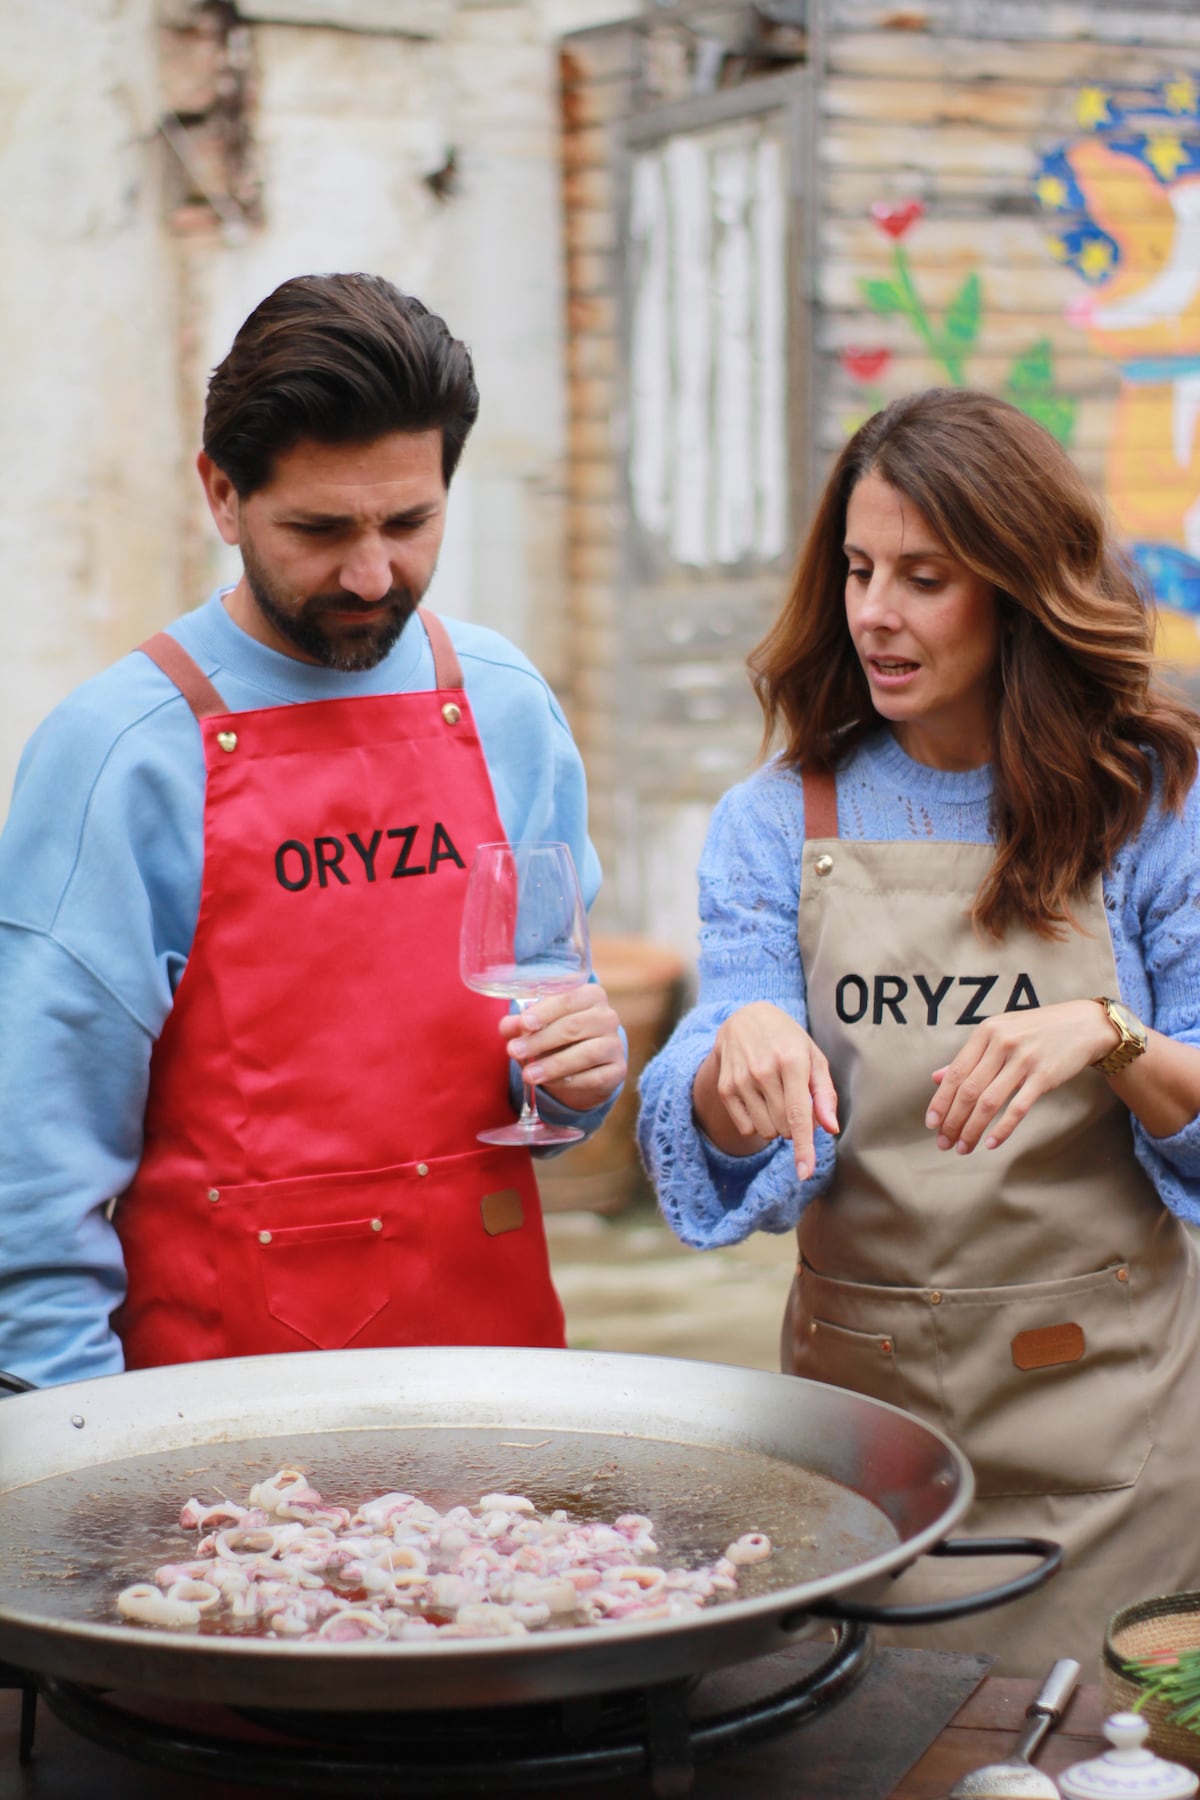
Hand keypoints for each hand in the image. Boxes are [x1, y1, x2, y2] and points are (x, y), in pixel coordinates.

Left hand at [501, 982, 625, 1112]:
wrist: (584, 1067)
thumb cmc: (557, 1037)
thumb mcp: (537, 1026)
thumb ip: (521, 1024)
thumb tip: (508, 1026)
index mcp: (590, 996)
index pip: (568, 999)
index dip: (545, 1011)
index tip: (524, 1024)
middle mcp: (607, 1017)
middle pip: (574, 1026)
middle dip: (541, 1040)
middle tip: (514, 1051)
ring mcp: (615, 1045)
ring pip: (586, 1053)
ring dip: (554, 1065)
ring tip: (528, 1075)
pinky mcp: (617, 1071)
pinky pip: (594, 1077)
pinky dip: (569, 1082)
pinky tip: (550, 1084)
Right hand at [693, 1002, 838, 1179]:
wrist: (745, 1018)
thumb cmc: (788, 1040)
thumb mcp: (814, 1058)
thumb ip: (825, 1094)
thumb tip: (830, 1128)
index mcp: (792, 1061)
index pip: (799, 1114)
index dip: (804, 1147)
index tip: (805, 1172)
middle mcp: (764, 1070)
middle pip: (785, 1127)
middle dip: (795, 1125)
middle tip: (794, 1100)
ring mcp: (741, 1079)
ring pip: (766, 1130)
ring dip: (776, 1125)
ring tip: (775, 1098)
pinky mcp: (725, 1087)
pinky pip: (746, 1127)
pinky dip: (757, 1122)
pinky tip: (758, 1099)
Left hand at [926, 999, 1116, 1153]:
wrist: (1084, 1025)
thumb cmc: (1037, 1031)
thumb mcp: (1000, 1034)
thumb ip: (970, 1057)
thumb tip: (936, 1078)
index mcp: (986, 1032)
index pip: (956, 1073)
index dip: (941, 1101)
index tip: (931, 1124)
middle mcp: (1002, 1043)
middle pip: (969, 1090)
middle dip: (953, 1121)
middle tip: (944, 1143)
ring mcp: (1024, 1059)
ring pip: (989, 1102)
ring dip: (972, 1129)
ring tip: (963, 1147)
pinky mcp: (1045, 1075)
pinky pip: (1018, 1107)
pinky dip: (1002, 1128)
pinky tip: (991, 1143)